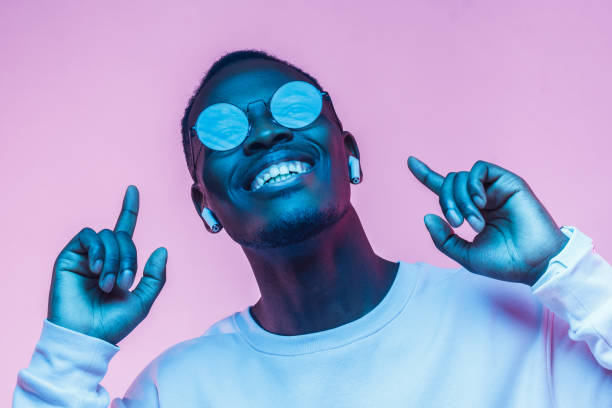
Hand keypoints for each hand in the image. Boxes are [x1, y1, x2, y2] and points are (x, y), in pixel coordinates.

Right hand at [47, 185, 166, 344]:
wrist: (87, 336)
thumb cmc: (113, 323)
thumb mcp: (143, 300)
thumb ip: (155, 276)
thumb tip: (162, 249)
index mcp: (119, 263)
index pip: (126, 230)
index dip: (129, 209)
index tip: (133, 189)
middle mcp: (102, 256)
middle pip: (122, 236)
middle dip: (129, 258)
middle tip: (123, 284)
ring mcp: (85, 256)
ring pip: (108, 235)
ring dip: (114, 259)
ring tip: (108, 284)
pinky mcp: (69, 257)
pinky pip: (88, 236)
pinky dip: (98, 251)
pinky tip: (96, 270)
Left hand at [407, 157, 568, 285]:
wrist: (534, 264)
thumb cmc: (504, 262)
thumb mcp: (465, 254)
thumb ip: (443, 238)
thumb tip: (427, 216)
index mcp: (471, 212)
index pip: (445, 190)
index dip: (426, 175)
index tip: (410, 161)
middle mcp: (481, 198)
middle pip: (448, 184)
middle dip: (446, 202)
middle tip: (458, 223)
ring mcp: (494, 189)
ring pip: (460, 177)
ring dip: (460, 200)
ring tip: (474, 222)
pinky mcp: (508, 182)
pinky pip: (479, 169)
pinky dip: (472, 185)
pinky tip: (481, 203)